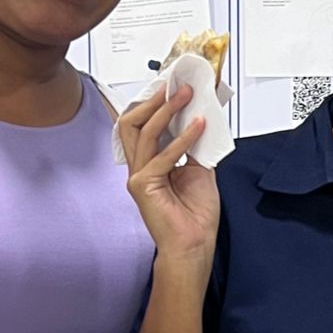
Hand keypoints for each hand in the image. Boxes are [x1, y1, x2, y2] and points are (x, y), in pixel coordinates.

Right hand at [118, 84, 219, 262]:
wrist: (194, 246)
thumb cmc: (195, 216)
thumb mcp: (200, 171)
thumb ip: (195, 147)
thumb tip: (200, 119)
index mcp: (150, 163)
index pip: (144, 125)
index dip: (155, 104)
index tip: (174, 86)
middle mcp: (140, 167)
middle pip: (132, 123)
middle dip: (154, 101)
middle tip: (176, 87)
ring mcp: (139, 176)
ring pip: (143, 133)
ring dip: (167, 111)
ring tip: (187, 97)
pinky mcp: (144, 186)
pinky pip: (161, 156)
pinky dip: (182, 139)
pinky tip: (198, 127)